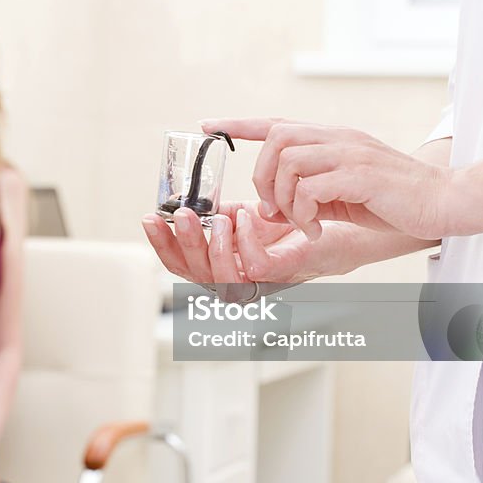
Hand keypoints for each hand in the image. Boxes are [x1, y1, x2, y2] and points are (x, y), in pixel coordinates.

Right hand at [142, 203, 334, 284]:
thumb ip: (215, 213)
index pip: (181, 263)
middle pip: (194, 273)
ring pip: (221, 277)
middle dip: (183, 244)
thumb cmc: (289, 223)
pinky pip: (255, 266)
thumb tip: (186, 199)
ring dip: (212, 246)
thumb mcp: (243, 215)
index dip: (162, 244)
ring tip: (215, 218)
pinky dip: (245, 240)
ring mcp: (257, 282)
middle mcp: (235, 279)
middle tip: (180, 215)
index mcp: (220, 265)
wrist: (333, 226)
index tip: (149, 218)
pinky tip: (246, 216)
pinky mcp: (281, 273)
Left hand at [201, 118, 453, 240]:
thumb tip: (274, 203)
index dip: (239, 124)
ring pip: (289, 163)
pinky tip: (318, 228)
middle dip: (262, 177)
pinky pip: (312, 188)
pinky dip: (305, 213)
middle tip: (273, 210)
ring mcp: (350, 153)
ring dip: (284, 199)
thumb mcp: (345, 187)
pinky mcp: (360, 175)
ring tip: (301, 222)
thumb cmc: (395, 199)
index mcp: (332, 138)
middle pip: (276, 140)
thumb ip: (311, 186)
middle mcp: (338, 138)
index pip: (277, 122)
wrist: (446, 201)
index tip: (208, 125)